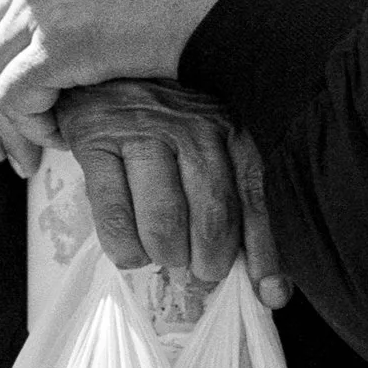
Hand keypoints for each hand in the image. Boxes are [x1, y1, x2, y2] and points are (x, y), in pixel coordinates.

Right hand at [54, 82, 288, 306]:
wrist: (104, 71)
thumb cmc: (164, 126)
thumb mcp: (210, 149)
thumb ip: (236, 206)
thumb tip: (271, 288)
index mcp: (229, 131)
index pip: (253, 201)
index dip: (263, 255)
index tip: (270, 295)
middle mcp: (192, 129)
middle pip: (211, 217)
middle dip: (207, 261)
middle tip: (199, 272)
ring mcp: (143, 132)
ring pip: (164, 222)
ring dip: (166, 255)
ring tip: (165, 257)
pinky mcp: (97, 142)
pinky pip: (114, 215)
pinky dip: (125, 249)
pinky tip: (132, 254)